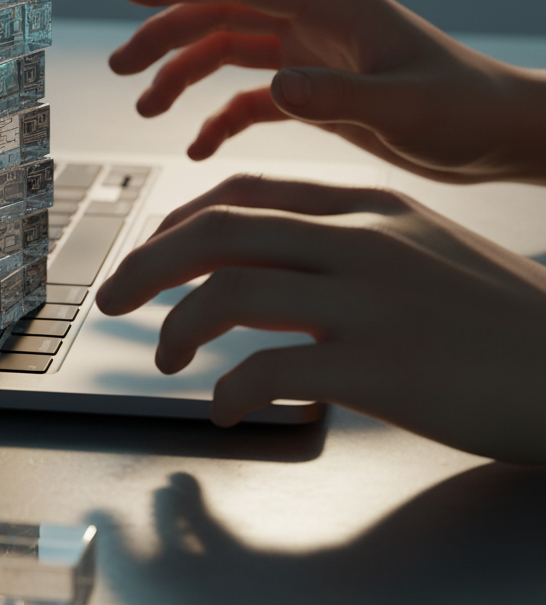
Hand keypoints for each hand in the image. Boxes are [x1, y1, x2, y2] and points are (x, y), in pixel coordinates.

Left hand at [95, 175, 545, 463]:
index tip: (148, 257)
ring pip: (229, 292)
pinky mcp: (381, 367)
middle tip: (111, 301)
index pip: (241, 196)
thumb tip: (248, 272)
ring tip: (167, 361)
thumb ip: (334, 246)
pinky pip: (271, 371)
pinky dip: (230, 391)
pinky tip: (224, 408)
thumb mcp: (416, 249)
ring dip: (177, 328)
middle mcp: (360, 239)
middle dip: (146, 266)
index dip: (176, 225)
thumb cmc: (493, 313)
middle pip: (216, 232)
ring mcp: (371, 300)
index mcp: (365, 206)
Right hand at [109, 0, 545, 183]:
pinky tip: (200, 147)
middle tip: (120, 67)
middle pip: (221, 14)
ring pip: (227, 52)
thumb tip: (274, 87)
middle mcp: (314, 22)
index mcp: (333, 7)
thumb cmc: (465, 113)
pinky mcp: (314, 91)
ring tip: (145, 108)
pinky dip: (219, 119)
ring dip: (182, 76)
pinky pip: (250, 97)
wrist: (498, 135)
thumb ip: (339, 96)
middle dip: (165, 36)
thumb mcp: (405, 107)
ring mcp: (311, 55)